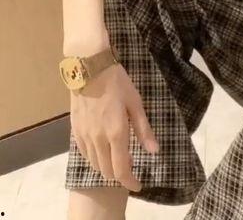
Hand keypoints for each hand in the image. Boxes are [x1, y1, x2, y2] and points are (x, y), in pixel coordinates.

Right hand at [70, 63, 158, 191]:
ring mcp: (85, 136)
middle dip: (120, 175)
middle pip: (107, 171)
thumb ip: (143, 129)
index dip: (130, 182)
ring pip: (95, 165)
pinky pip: (85, 154)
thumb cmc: (117, 82)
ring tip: (117, 159)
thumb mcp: (136, 103)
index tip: (138, 185)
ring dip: (107, 168)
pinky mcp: (75, 130)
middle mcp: (98, 139)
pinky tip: (102, 151)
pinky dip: (95, 159)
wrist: (89, 68)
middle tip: (130, 169)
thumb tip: (154, 151)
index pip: (121, 170)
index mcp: (116, 133)